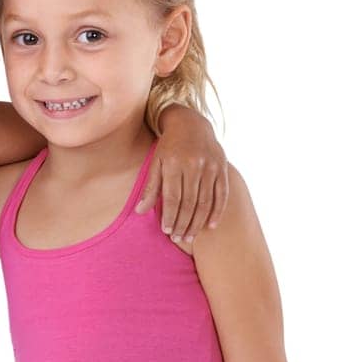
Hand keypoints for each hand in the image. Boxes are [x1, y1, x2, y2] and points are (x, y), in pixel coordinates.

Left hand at [137, 108, 228, 251]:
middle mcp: (194, 164)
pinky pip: (222, 194)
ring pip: (205, 201)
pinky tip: (210, 226)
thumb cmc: (169, 147)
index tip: (167, 231)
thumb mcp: (156, 162)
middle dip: (183, 224)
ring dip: (198, 222)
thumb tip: (140, 212)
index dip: (170, 216)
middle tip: (178, 238)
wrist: (191, 123)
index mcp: (175, 163)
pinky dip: (217, 212)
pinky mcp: (222, 168)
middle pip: (189, 202)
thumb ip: (151, 187)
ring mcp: (211, 166)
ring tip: (190, 237)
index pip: (172, 197)